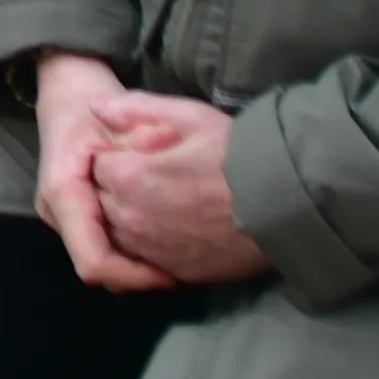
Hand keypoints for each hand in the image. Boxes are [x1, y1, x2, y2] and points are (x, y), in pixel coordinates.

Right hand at [32, 51, 176, 293]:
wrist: (68, 92)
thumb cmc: (95, 105)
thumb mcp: (125, 120)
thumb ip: (143, 149)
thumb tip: (165, 192)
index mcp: (64, 192)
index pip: (95, 261)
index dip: (135, 276)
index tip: (175, 274)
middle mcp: (56, 213)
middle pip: (100, 270)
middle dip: (141, 274)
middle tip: (185, 267)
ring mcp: (61, 219)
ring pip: (102, 264)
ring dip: (137, 266)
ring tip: (177, 257)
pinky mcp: (73, 219)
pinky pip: (102, 250)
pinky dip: (131, 254)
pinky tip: (160, 244)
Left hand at [92, 95, 269, 285]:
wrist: (285, 205)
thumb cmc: (237, 154)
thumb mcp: (189, 116)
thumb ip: (135, 109)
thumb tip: (94, 106)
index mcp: (130, 177)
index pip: (98, 165)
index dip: (118, 155)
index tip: (142, 151)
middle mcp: (133, 219)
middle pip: (105, 200)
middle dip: (120, 185)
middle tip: (156, 173)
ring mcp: (154, 250)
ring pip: (120, 232)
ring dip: (132, 216)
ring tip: (166, 199)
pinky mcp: (177, 273)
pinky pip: (146, 259)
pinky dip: (152, 243)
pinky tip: (176, 227)